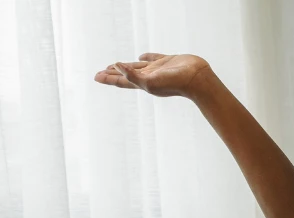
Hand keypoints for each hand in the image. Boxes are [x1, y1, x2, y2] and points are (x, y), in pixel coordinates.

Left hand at [95, 53, 213, 98]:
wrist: (197, 80)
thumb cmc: (175, 83)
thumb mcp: (150, 82)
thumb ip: (131, 75)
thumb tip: (115, 66)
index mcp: (143, 84)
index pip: (121, 81)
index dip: (108, 79)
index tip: (96, 76)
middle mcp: (149, 77)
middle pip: (126, 75)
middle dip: (113, 74)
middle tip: (101, 72)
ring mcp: (158, 69)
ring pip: (138, 67)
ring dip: (126, 66)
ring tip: (116, 65)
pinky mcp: (168, 61)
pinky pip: (153, 58)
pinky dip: (146, 57)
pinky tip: (141, 57)